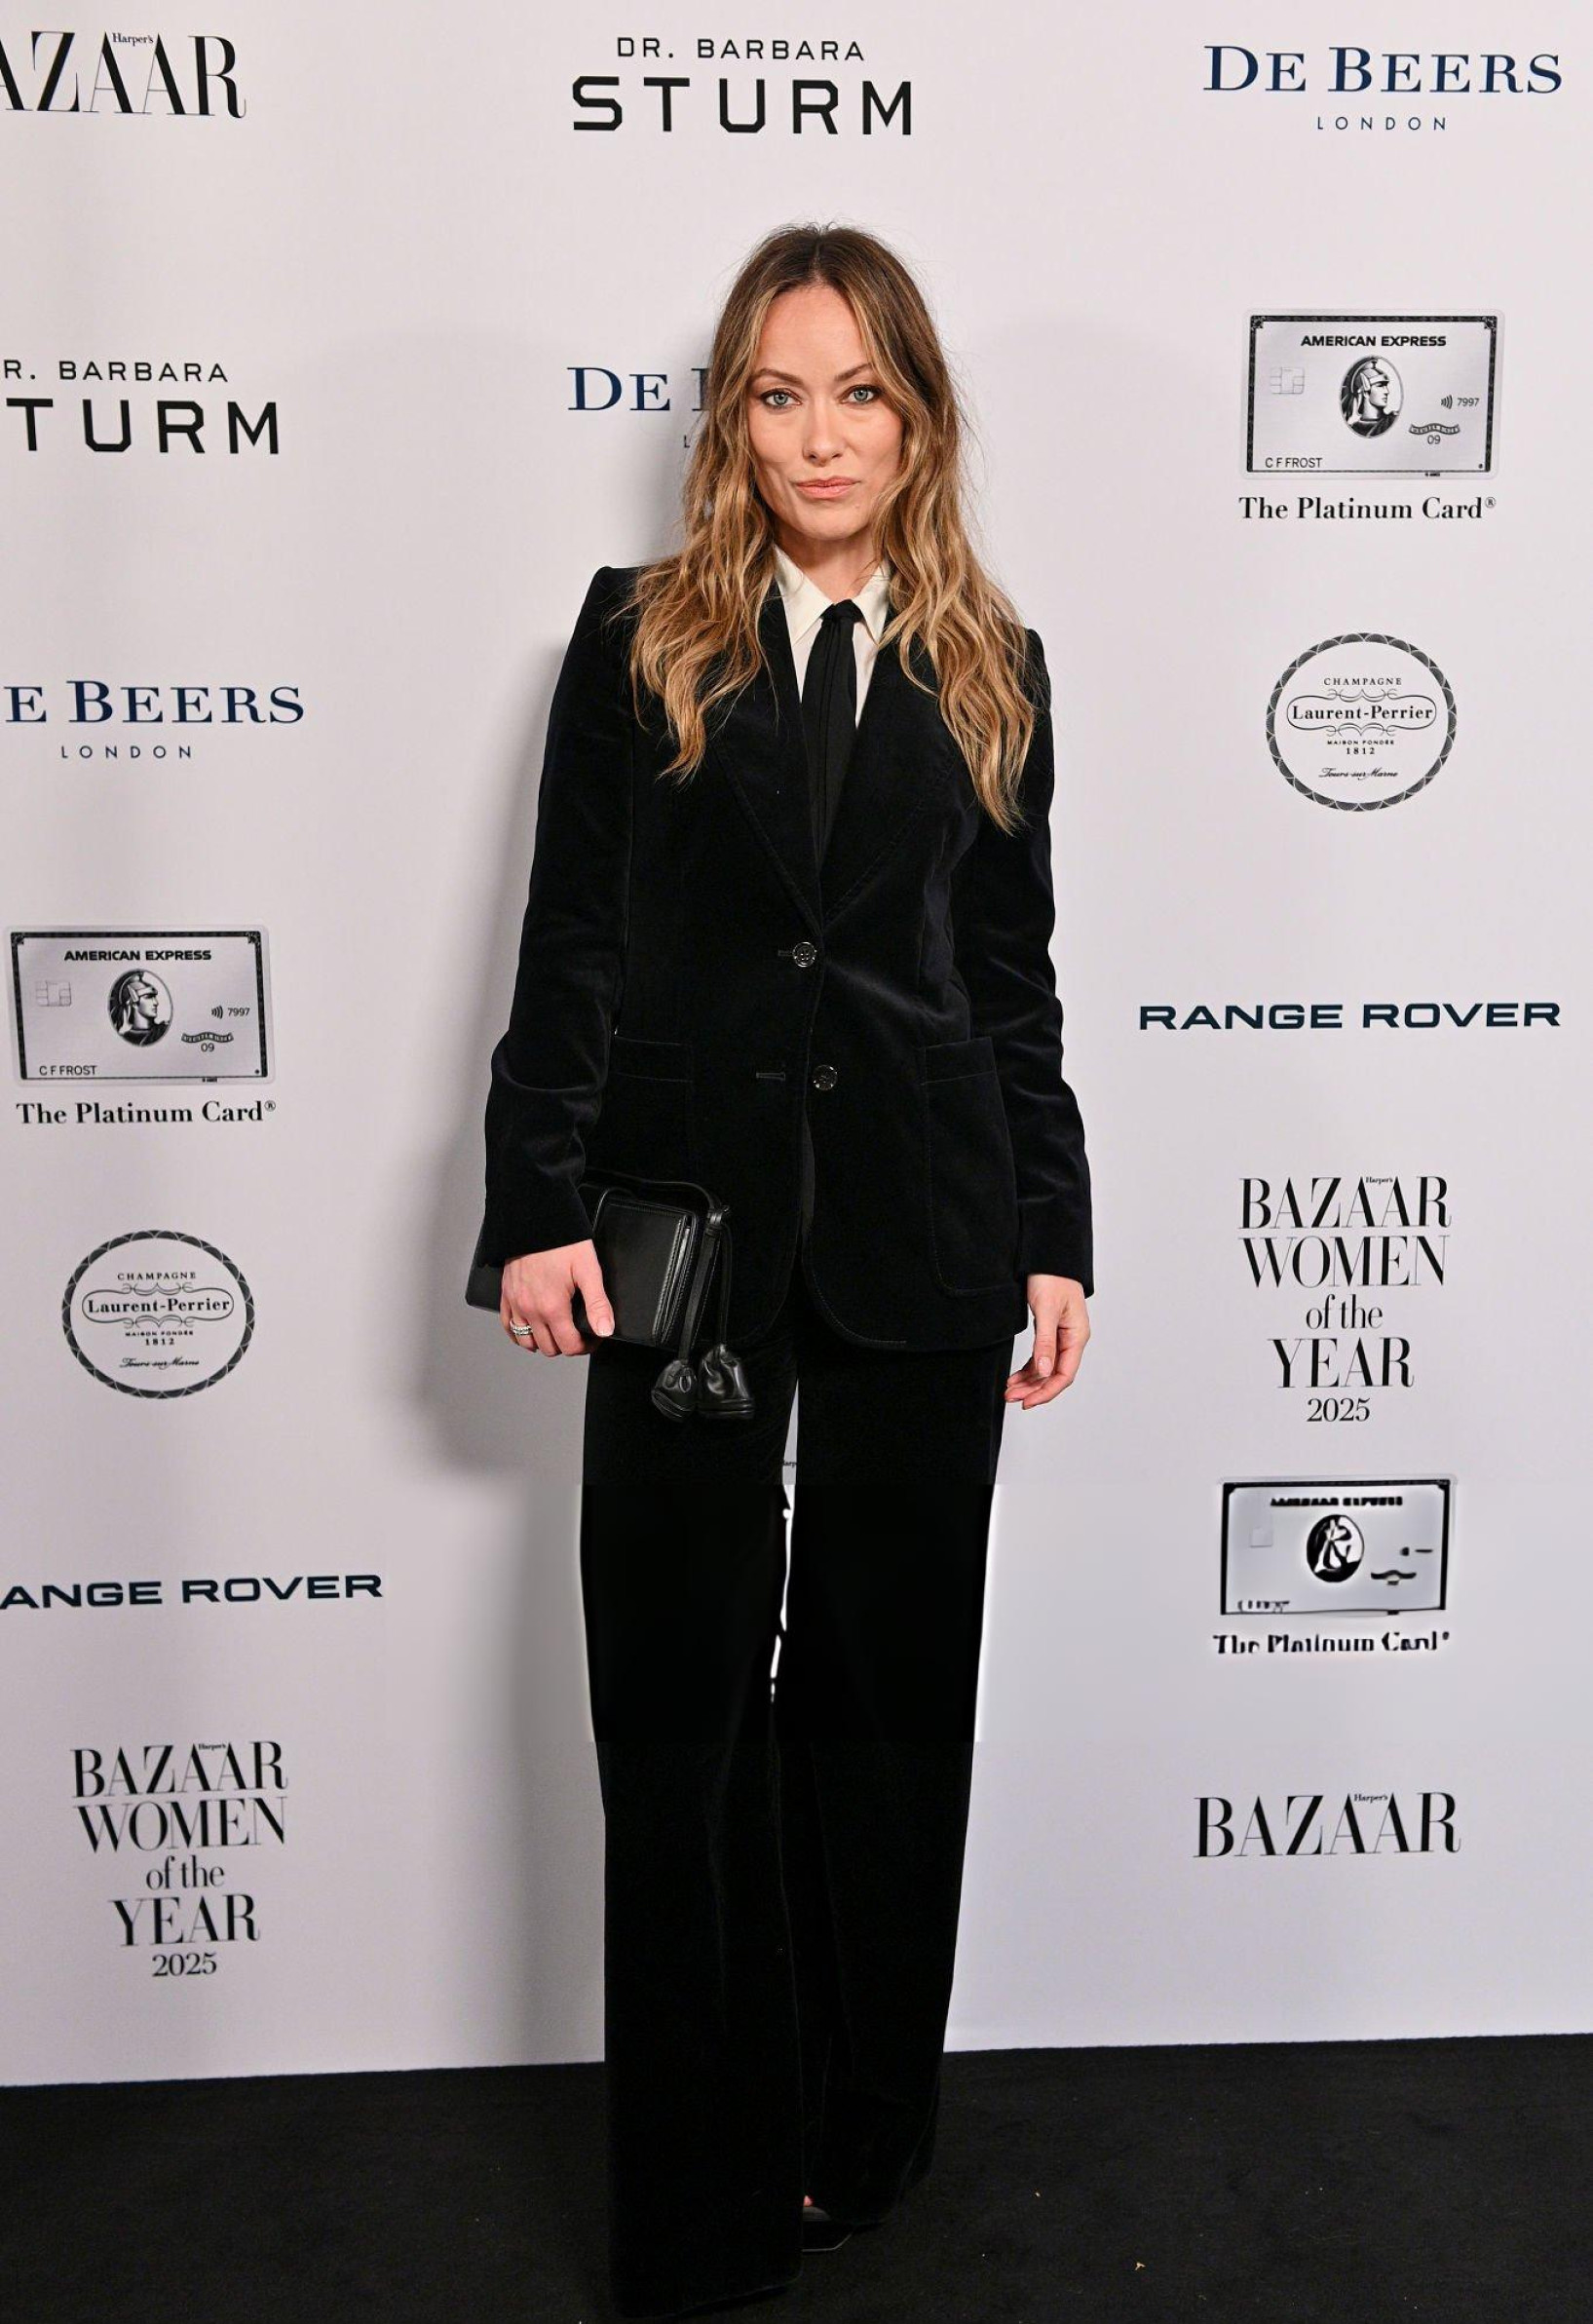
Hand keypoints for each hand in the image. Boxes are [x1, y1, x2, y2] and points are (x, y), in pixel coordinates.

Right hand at [500, 1237, 614, 1355]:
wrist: (534, 1219)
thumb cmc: (561, 1241)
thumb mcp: (588, 1270)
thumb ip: (597, 1303)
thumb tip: (605, 1330)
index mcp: (552, 1307)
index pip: (569, 1346)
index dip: (586, 1346)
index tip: (593, 1337)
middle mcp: (530, 1310)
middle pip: (549, 1348)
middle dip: (567, 1345)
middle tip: (578, 1332)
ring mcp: (516, 1304)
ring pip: (527, 1342)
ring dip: (543, 1342)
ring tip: (557, 1329)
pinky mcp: (506, 1295)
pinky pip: (508, 1326)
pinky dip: (520, 1333)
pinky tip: (532, 1328)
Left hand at [1005, 1274, 1088, 1408]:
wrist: (1048, 1255)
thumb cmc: (1051, 1277)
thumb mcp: (1046, 1310)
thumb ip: (1045, 1342)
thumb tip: (1043, 1372)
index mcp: (1077, 1336)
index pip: (1063, 1375)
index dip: (1045, 1392)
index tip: (1026, 1402)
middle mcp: (1072, 1339)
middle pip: (1054, 1375)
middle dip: (1033, 1389)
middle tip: (1010, 1397)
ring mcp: (1062, 1336)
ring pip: (1046, 1368)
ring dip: (1029, 1381)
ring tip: (1009, 1390)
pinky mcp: (1051, 1331)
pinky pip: (1041, 1357)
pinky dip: (1028, 1368)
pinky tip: (1016, 1376)